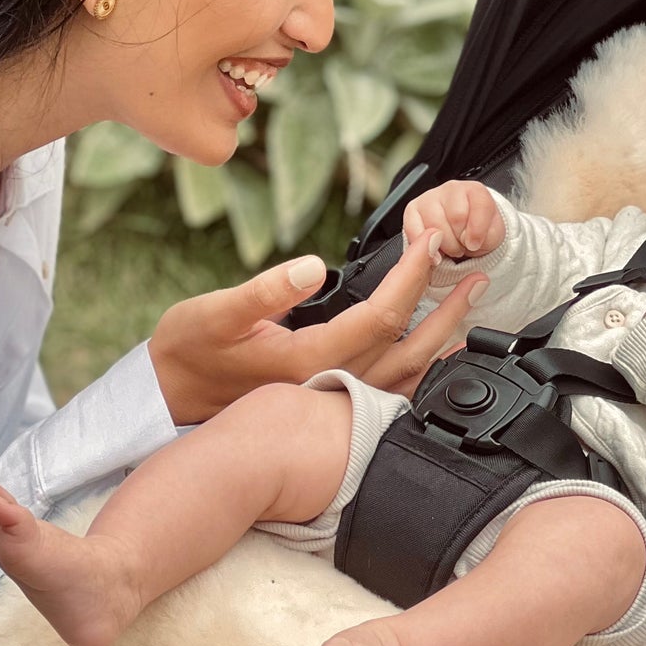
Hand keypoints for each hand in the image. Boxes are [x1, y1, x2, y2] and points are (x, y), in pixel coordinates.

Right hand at [148, 229, 489, 423]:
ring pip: (404, 376)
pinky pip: (389, 391)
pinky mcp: (327, 404)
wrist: (167, 398)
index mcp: (307, 361)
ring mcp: (330, 401)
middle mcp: (328, 387)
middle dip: (446, 310)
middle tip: (479, 275)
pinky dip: (422, 370)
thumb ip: (264, 291)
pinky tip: (439, 355)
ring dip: (443, 342)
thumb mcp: (213, 312)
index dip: (411, 276)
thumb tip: (312, 266)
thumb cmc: (186, 350)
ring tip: (472, 312)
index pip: (380, 316)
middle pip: (407, 350)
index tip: (429, 241)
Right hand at [402, 180, 504, 259]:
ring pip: (435, 226)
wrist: (462, 239)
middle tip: (462, 244)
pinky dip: (425, 248)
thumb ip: (489, 236)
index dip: (478, 231)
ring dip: (445, 246)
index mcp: (475, 191)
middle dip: (460, 239)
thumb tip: (470, 241)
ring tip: (451, 247)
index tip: (475, 244)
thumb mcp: (493, 236)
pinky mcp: (412, 212)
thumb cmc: (477, 234)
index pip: (480, 205)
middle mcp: (451, 190)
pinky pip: (414, 231)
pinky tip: (436, 254)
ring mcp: (429, 199)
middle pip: (457, 217)